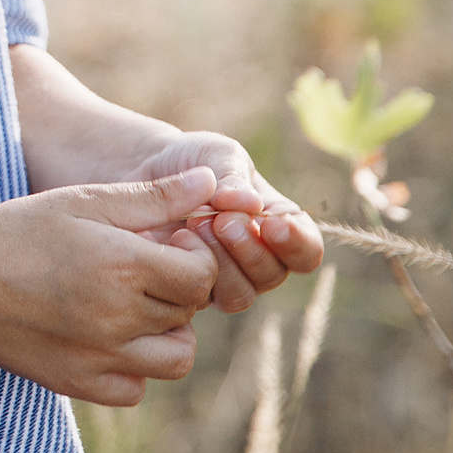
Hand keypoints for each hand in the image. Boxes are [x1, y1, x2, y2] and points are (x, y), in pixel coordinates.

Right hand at [0, 167, 220, 406]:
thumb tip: (212, 182)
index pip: (201, 275)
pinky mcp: (79, 383)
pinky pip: (135, 388)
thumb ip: (153, 195)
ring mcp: (99, 356)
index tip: (164, 245)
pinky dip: (133, 366)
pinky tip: (106, 336)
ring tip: (132, 306)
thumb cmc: (17, 230)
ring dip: (167, 333)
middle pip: (188, 313)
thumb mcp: (82, 200)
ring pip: (174, 359)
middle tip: (138, 269)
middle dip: (175, 289)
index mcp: (122, 265)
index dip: (193, 257)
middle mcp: (118, 317)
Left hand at [129, 132, 322, 312]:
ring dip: (221, 263)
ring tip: (196, 225)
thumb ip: (234, 178)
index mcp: (278, 226)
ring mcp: (225, 278)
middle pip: (273, 275)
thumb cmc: (193, 161)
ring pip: (240, 294)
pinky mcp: (191, 289)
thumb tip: (251, 205)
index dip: (297, 244)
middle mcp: (257, 259)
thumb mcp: (217, 155)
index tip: (274, 224)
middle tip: (223, 220)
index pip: (306, 250)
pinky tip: (176, 240)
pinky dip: (192, 271)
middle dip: (250, 248)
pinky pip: (202, 297)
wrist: (146, 171)